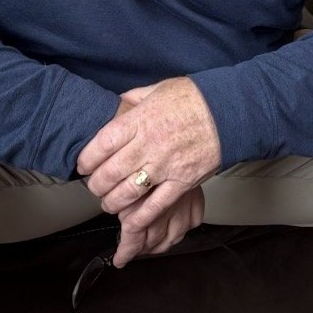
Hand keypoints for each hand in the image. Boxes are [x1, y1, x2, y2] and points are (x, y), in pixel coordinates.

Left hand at [77, 77, 221, 265]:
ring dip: (113, 202)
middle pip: (110, 172)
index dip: (87, 158)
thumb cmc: (194, 98)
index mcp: (140, 120)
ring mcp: (166, 165)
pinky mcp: (182, 182)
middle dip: (96, 184)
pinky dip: (140, 217)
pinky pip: (156, 206)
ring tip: (109, 202)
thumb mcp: (158, 89)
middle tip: (94, 186)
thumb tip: (118, 106)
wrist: (229, 112)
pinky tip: (129, 222)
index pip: (102, 144)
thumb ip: (134, 100)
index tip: (83, 164)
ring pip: (128, 192)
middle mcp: (149, 144)